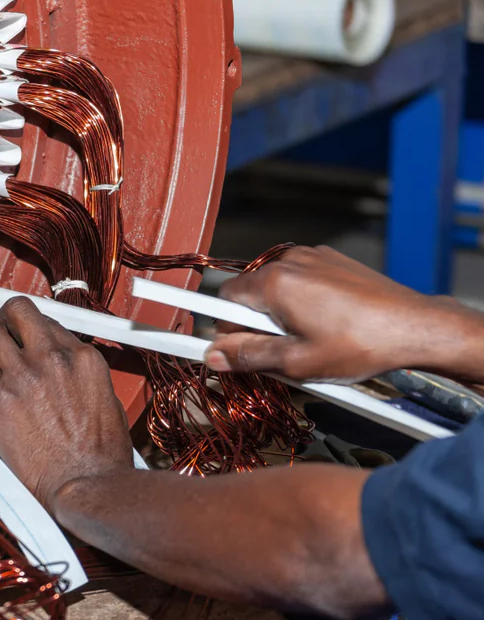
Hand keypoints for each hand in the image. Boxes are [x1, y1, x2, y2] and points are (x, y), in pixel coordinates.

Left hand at [0, 297, 132, 510]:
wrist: (88, 485)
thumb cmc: (101, 458)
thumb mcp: (106, 404)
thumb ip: (83, 381)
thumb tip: (67, 377)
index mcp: (85, 360)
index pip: (48, 324)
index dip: (31, 334)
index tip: (22, 344)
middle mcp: (55, 358)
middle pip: (18, 310)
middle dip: (4, 320)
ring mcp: (26, 373)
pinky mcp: (0, 396)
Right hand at [206, 245, 477, 382]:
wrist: (416, 327)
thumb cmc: (359, 346)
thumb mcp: (296, 362)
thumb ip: (248, 357)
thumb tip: (213, 356)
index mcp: (273, 283)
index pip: (221, 302)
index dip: (220, 329)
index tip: (204, 339)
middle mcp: (287, 261)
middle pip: (246, 294)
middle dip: (253, 324)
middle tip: (279, 352)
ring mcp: (311, 256)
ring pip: (272, 288)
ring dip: (277, 313)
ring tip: (307, 340)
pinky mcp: (330, 259)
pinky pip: (296, 279)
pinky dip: (298, 301)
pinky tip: (323, 324)